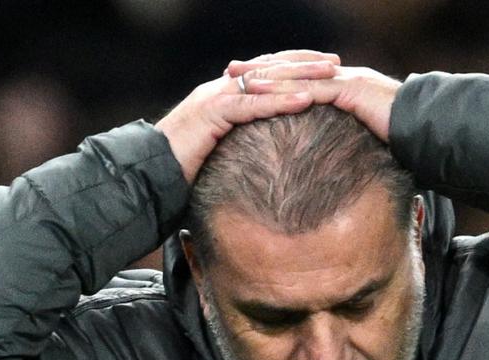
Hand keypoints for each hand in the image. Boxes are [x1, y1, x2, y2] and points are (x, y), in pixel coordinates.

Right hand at [156, 50, 339, 182]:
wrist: (151, 169)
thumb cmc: (184, 163)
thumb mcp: (218, 144)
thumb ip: (238, 136)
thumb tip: (261, 146)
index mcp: (224, 93)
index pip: (265, 71)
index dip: (294, 65)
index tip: (323, 66)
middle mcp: (221, 88)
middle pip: (270, 68)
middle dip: (304, 62)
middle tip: (336, 61)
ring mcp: (215, 97)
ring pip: (265, 80)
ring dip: (300, 76)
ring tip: (330, 74)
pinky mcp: (212, 113)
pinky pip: (252, 104)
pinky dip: (281, 101)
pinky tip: (306, 99)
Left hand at [234, 64, 400, 142]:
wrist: (425, 130)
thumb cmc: (397, 137)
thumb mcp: (364, 133)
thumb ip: (344, 133)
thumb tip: (330, 150)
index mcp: (341, 83)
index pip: (300, 75)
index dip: (272, 75)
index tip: (245, 79)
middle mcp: (339, 75)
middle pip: (292, 67)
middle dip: (260, 68)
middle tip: (231, 70)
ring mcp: (344, 79)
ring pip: (297, 74)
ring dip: (266, 75)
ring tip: (238, 78)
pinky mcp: (350, 89)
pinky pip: (311, 87)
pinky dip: (286, 88)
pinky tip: (264, 91)